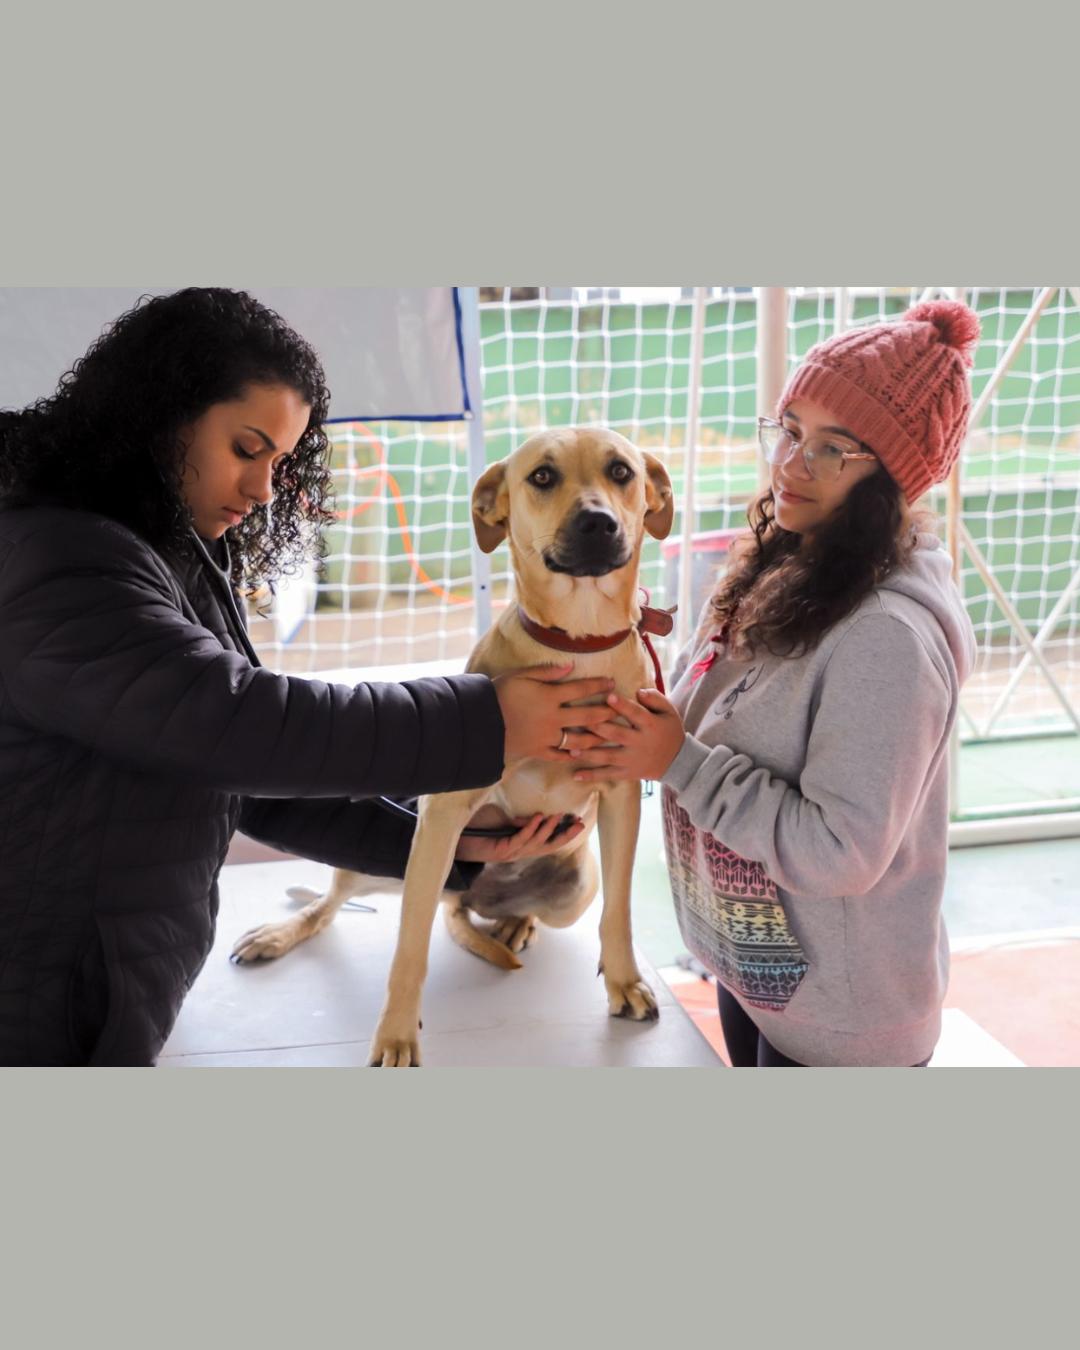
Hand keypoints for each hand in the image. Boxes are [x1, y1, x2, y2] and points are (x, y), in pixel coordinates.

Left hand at [454, 813, 584, 862]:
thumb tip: (538, 816)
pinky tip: (539, 817)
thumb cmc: (478, 827)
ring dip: (548, 829)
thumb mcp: (504, 820)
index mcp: (522, 846)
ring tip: (558, 816)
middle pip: (548, 847)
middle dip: (565, 836)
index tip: (579, 823)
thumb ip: (520, 821)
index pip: (548, 842)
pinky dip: (530, 828)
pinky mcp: (501, 851)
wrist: (456, 837)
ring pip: (536, 843)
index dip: (564, 833)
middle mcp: (519, 852)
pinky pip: (520, 839)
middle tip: (580, 825)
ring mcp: (511, 853)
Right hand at [492, 663, 617, 762]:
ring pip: (578, 739)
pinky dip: (570, 755)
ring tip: (607, 735)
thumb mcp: (520, 675)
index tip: (613, 683)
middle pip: (587, 716)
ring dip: (595, 737)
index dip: (599, 685)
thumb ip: (546, 671)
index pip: (581, 689)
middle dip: (606, 713)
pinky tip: (580, 754)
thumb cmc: (498, 694)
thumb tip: (570, 666)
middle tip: (620, 710)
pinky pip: (559, 755)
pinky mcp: (538, 751)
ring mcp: (547, 737)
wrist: (480, 722)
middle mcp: (553, 718)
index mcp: (550, 696)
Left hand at [569, 688, 685, 782]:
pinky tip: (575, 775)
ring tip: (570, 750)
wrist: (677, 761)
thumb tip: (638, 691)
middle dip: (597, 727)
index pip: (635, 714)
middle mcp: (639, 742)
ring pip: (608, 756)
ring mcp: (632, 759)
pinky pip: (608, 774)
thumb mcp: (669, 711)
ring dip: (588, 753)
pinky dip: (592, 776)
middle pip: (616, 734)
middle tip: (578, 720)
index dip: (622, 706)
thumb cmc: (669, 730)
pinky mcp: (627, 772)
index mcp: (650, 725)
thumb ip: (655, 698)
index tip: (608, 696)